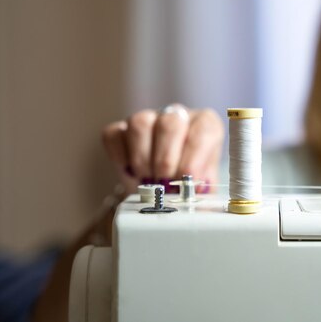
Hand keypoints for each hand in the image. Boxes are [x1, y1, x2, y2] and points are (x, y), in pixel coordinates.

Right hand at [102, 104, 223, 193]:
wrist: (164, 188)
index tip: (187, 180)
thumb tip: (198, 205)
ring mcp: (148, 119)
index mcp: (205, 124)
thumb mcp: (203, 188)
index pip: (204, 129)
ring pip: (140, 123)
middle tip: (164, 184)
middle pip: (170, 124)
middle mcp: (177, 116)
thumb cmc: (188, 184)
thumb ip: (202, 192)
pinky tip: (130, 172)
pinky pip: (115, 134)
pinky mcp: (121, 128)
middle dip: (165, 160)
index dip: (194, 156)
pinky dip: (120, 156)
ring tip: (147, 181)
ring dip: (142, 158)